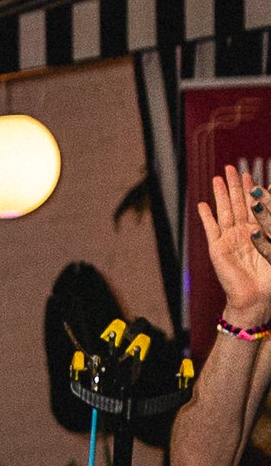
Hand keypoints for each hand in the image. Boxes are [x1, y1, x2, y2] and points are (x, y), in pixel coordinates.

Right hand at [198, 165, 270, 332]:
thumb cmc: (270, 277)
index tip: (251, 174)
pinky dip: (206, 216)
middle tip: (232, 167)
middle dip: (235, 185)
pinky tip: (202, 204)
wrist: (256, 298)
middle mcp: (242, 233)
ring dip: (221, 194)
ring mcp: (229, 240)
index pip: (255, 205)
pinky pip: (210, 229)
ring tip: (218, 178)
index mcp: (259, 232)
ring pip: (224, 211)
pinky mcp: (217, 249)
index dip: (252, 190)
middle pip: (237, 204)